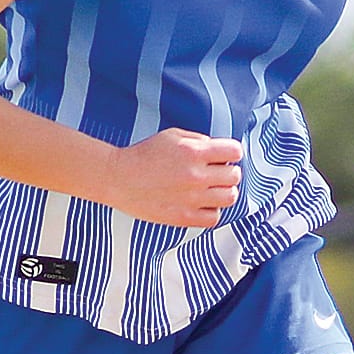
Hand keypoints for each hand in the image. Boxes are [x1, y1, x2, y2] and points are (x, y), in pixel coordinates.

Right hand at [105, 128, 242, 226]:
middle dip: (228, 172)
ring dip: (224, 192)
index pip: (235, 152)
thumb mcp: (172, 136)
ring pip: (230, 198)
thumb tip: (218, 151)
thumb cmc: (142, 156)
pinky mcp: (184, 217)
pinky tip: (201, 204)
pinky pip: (214, 217)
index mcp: (194, 152)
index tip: (225, 156)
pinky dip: (211, 210)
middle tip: (217, 173)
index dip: (231, 153)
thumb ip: (199, 140)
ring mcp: (191, 198)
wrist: (118, 178)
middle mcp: (196, 176)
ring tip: (211, 189)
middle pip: (234, 176)